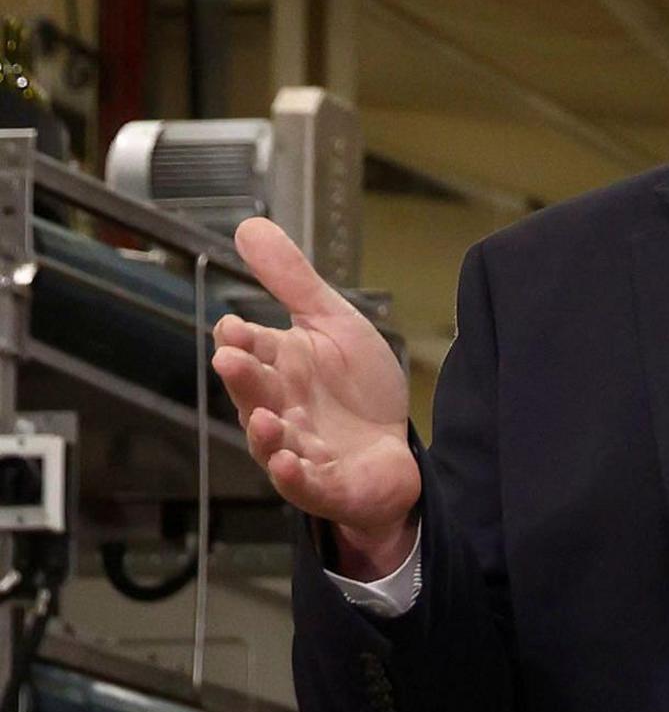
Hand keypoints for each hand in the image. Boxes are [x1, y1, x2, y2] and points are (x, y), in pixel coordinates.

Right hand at [207, 216, 419, 576]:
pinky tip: (287, 463)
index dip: (241, 339)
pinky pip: (303, 483)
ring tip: (263, 417)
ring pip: (271, 441)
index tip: (234, 328)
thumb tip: (249, 226)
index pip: (250, 348)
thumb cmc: (356, 389)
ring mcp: (298, 449)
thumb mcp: (333, 324)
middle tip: (231, 359)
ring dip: (263, 431)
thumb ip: (293, 282)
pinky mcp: (325, 484)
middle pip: (253, 392)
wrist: (395, 450)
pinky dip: (292, 475)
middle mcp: (278, 407)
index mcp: (279, 366)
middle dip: (242, 378)